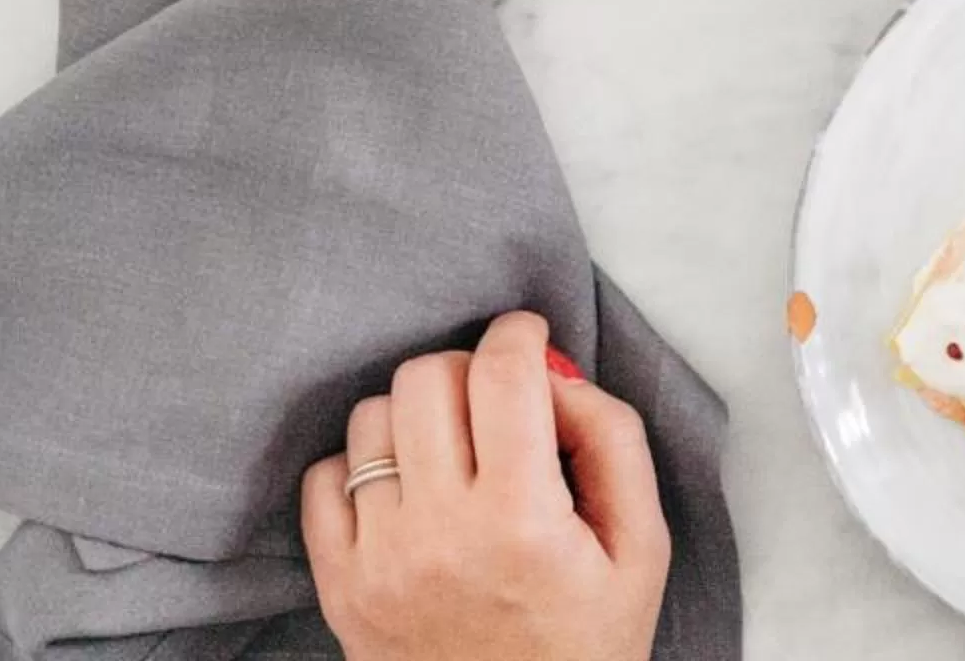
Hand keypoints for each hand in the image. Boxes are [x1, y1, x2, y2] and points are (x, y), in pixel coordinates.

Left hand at [302, 312, 669, 660]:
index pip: (502, 374)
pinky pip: (322, 480)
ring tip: (452, 448)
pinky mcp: (339, 585)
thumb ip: (614, 441)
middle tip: (497, 400)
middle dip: (470, 370)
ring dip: (417, 415)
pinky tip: (407, 490)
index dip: (519, 333)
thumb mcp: (642, 545)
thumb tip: (557, 377)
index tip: (528, 335)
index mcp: (522, 519)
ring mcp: (378, 560)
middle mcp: (439, 533)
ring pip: (372, 419)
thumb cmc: (588, 641)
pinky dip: (362, 467)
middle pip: (427, 379)